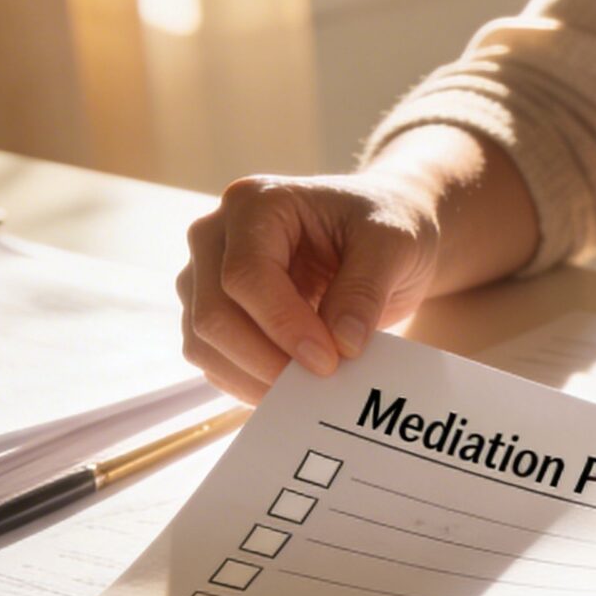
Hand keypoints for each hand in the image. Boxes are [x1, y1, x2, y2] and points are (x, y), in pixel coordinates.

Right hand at [177, 169, 444, 402]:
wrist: (378, 235)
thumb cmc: (384, 224)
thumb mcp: (393, 243)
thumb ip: (366, 290)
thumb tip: (341, 345)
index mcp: (256, 203)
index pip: (245, 275)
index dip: (282, 325)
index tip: (328, 361)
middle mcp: (216, 235)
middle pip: (214, 312)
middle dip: (265, 359)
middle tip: (320, 382)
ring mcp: (206, 275)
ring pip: (202, 342)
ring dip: (252, 378)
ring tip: (309, 392)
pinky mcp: (214, 312)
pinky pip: (212, 359)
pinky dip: (246, 383)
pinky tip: (291, 390)